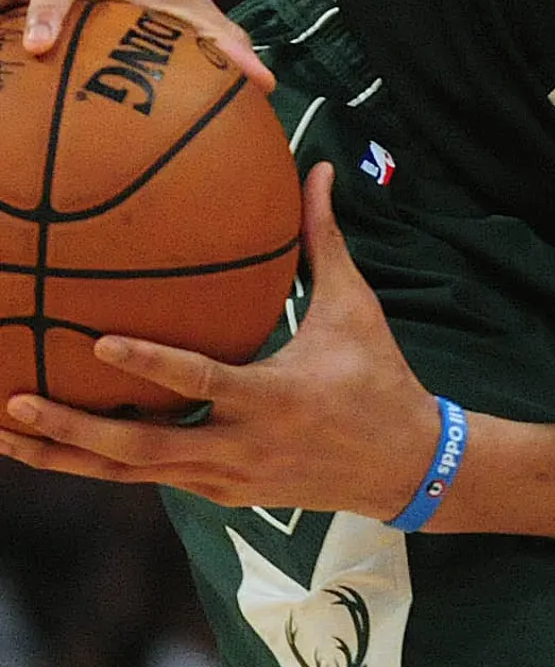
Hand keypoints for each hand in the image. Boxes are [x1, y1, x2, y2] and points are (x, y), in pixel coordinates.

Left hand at [0, 165, 439, 518]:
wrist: (403, 466)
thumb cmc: (378, 377)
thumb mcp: (355, 309)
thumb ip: (324, 243)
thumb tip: (319, 171)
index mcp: (273, 397)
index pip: (200, 382)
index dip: (149, 366)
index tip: (97, 343)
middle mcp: (240, 446)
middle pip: (139, 449)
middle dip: (71, 431)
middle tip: (15, 402)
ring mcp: (224, 478)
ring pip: (129, 474)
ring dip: (64, 456)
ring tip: (5, 436)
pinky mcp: (218, 495)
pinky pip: (149, 477)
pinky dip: (101, 462)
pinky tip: (57, 445)